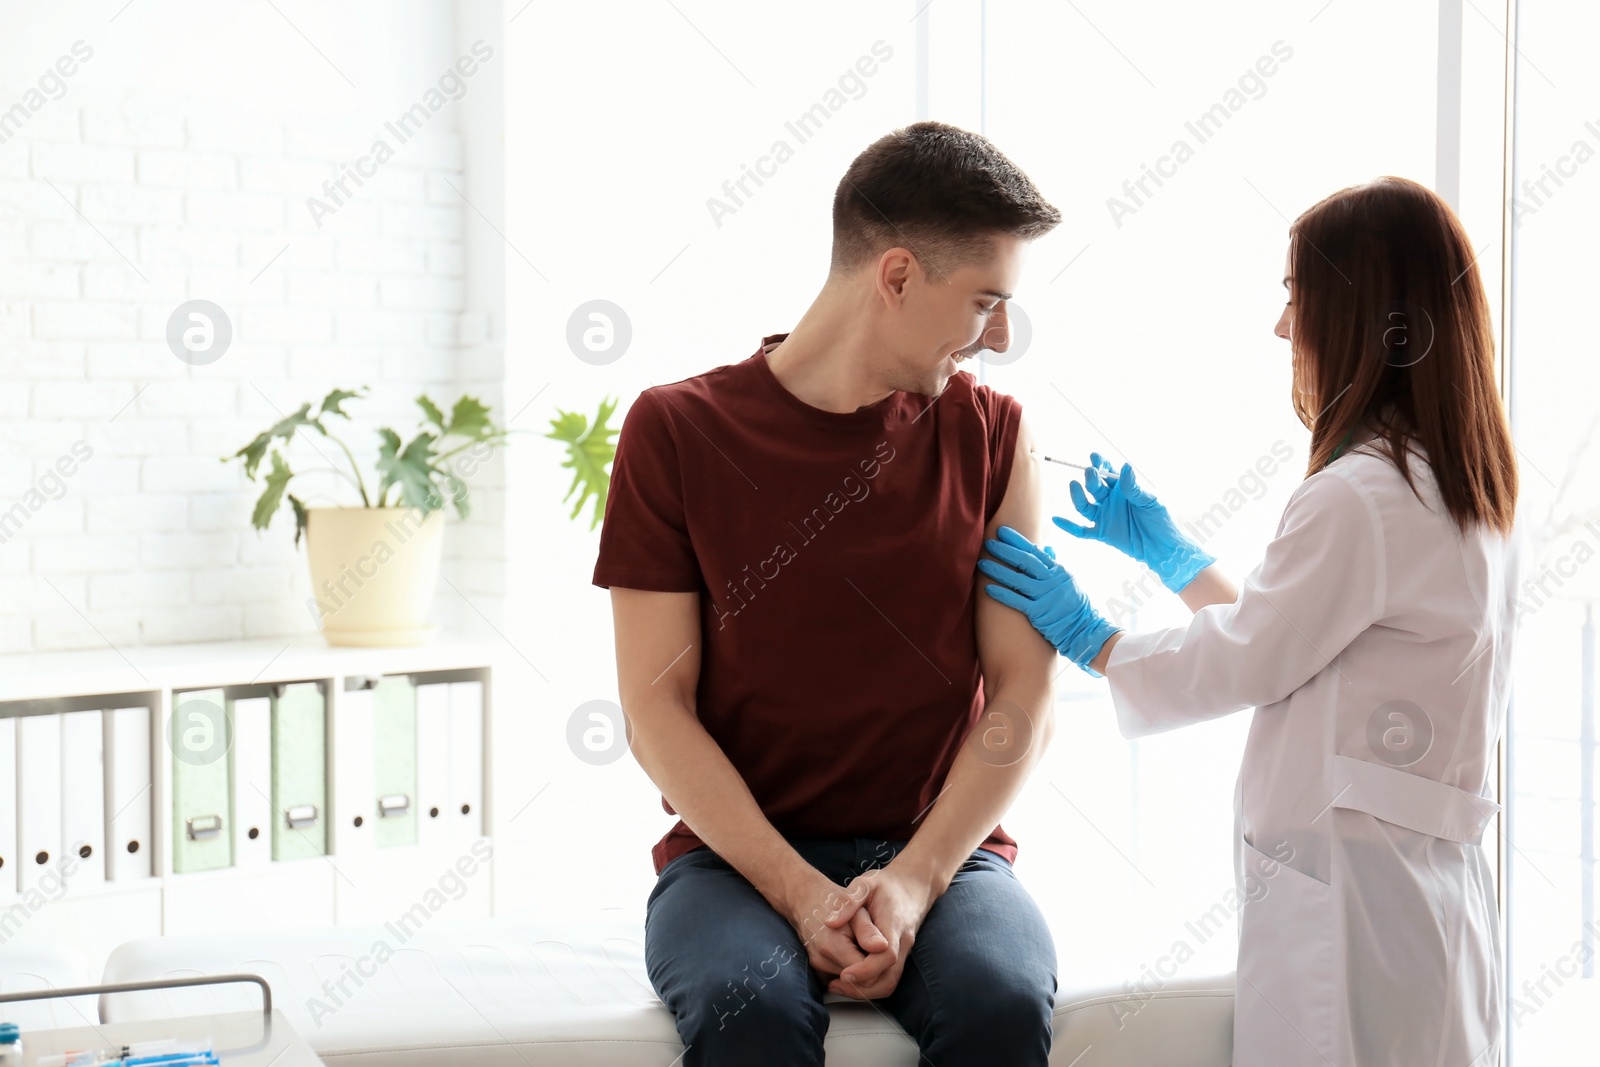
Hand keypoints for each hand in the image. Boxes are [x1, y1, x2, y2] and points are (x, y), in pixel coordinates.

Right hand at [778, 871, 884, 985]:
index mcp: (831, 944)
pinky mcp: (817, 971)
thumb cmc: (834, 902)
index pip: (867, 975)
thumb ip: (868, 930)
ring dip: (860, 968)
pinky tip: (850, 950)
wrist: (807, 900)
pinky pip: (841, 979)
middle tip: (872, 946)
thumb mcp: (856, 909)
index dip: (879, 965)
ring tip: (859, 945)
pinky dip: (850, 968)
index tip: (883, 950)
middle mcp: (820, 960)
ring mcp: (817, 968)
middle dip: (870, 968)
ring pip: (851, 983)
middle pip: (859, 982)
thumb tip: (882, 947)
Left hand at [820, 864, 932, 999]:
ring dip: (866, 990)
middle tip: (835, 985)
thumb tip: (830, 922)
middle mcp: (903, 942)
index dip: (865, 969)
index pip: (886, 955)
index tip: (843, 974)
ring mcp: (904, 951)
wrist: (914, 885)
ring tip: (839, 985)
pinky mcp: (901, 956)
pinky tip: (852, 979)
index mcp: (894, 924)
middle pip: (889, 978)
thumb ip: (848, 901)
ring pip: (890, 982)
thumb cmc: (887, 884)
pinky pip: (889, 977)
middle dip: (862, 988)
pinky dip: (871, 984)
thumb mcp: (866, 884)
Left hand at [979, 525, 1120, 675]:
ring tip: (982, 563)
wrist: (1085, 631)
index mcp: (1059, 571)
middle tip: (989, 543)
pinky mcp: (1039, 613)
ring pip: (1018, 579)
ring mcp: (1046, 596)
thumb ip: (1055, 565)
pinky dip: (1002, 594)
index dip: (1017, 540)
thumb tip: (1047, 548)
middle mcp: (1052, 581)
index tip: (1002, 531)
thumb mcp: (1069, 581)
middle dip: (1005, 550)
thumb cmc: (1074, 607)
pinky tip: (987, 588)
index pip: (1035, 551)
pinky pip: (1017, 601)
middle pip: (1025, 561)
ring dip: (998, 570)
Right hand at [1054, 452, 1214, 593]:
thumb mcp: (1150, 501)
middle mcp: (1110, 500)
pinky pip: (1081, 530)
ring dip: (1078, 496)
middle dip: (1091, 479)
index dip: (1101, 464)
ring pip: (1085, 505)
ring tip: (1074, 485)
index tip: (1095, 457)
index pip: (1108, 473)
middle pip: (1095, 487)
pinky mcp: (1101, 533)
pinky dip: (1068, 526)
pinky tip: (1057, 519)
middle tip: (1090, 472)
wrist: (1163, 547)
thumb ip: (1135, 488)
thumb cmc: (1161, 520)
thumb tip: (1125, 467)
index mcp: (1123, 488)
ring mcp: (1104, 516)